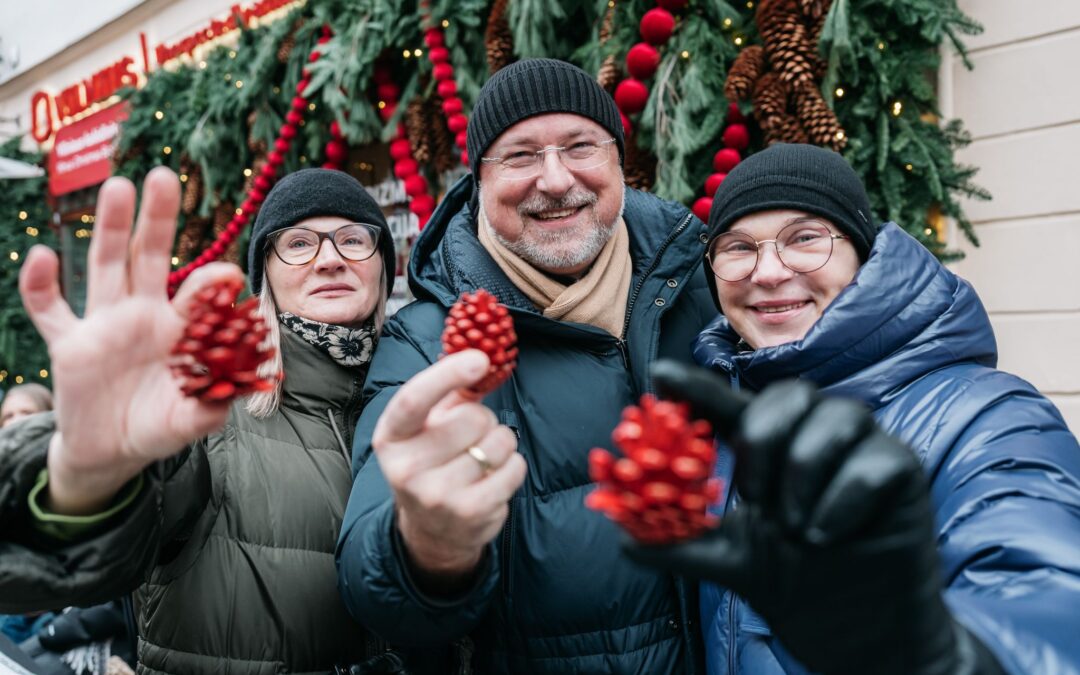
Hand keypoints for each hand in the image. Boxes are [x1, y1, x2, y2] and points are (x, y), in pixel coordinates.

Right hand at [19, 167, 241, 514]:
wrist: (113, 450)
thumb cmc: (160, 425)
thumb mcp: (192, 421)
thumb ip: (213, 407)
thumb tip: (236, 390)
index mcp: (180, 329)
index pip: (197, 293)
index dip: (210, 280)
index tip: (228, 272)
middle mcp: (143, 315)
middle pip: (150, 257)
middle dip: (157, 219)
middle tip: (163, 176)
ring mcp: (104, 324)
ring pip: (106, 266)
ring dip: (109, 228)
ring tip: (118, 186)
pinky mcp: (69, 344)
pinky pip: (49, 310)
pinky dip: (40, 285)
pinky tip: (40, 256)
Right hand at [373, 350, 526, 588]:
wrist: (432, 530)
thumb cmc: (433, 462)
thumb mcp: (428, 427)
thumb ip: (450, 392)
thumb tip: (480, 353)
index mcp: (390, 437)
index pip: (414, 399)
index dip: (447, 374)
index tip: (479, 358)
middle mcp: (406, 468)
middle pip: (472, 418)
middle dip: (483, 420)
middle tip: (472, 437)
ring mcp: (437, 494)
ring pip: (498, 442)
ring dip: (500, 444)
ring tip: (482, 459)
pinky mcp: (470, 513)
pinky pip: (514, 468)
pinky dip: (513, 466)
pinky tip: (493, 478)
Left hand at [624, 361, 984, 674]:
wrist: (854, 631)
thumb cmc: (794, 582)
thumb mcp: (729, 563)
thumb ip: (681, 546)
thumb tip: (625, 540)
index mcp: (769, 447)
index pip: (728, 404)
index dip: (696, 386)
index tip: (660, 376)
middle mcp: (814, 433)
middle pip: (786, 394)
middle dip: (762, 440)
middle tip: (754, 498)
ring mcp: (861, 446)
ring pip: (833, 419)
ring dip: (803, 476)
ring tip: (797, 529)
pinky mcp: (902, 469)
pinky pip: (871, 462)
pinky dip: (841, 502)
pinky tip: (829, 536)